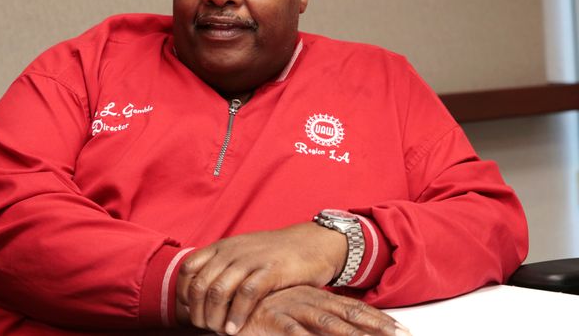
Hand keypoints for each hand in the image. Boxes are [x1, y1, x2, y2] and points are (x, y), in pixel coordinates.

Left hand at [176, 223, 347, 333]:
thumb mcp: (242, 253)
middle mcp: (231, 252)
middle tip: (206, 326)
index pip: (187, 269)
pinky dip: (237, 315)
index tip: (192, 310)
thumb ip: (222, 267)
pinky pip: (246, 295)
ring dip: (215, 317)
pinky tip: (236, 328)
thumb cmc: (274, 254)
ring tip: (220, 330)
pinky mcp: (270, 270)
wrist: (312, 243)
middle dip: (198, 312)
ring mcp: (250, 260)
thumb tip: (199, 292)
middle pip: (199, 285)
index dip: (183, 294)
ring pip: (218, 292)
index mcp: (221, 247)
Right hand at [236, 286, 405, 335]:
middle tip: (401, 335)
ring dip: (352, 334)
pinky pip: (295, 334)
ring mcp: (291, 309)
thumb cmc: (263, 308)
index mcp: (315, 297)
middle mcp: (307, 300)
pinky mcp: (272, 320)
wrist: (227, 298)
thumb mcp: (295, 311)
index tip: (403, 329)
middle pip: (349, 315)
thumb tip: (345, 329)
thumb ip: (317, 320)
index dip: (379, 319)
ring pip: (328, 324)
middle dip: (376, 326)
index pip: (354, 308)